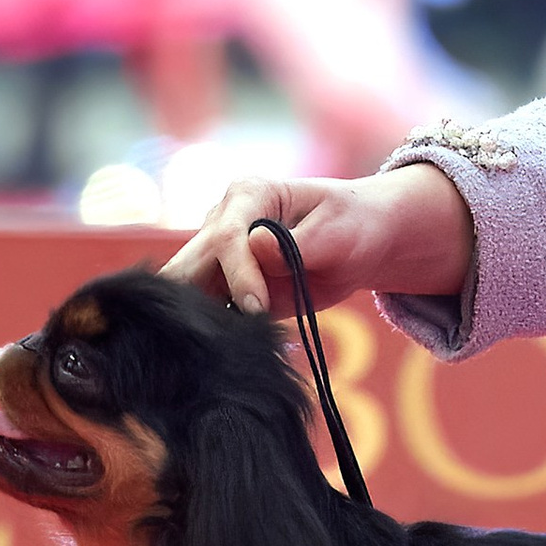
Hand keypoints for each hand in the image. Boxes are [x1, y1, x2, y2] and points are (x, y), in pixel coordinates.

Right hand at [159, 163, 473, 316]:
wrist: (359, 244)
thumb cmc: (352, 226)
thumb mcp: (336, 232)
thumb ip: (299, 243)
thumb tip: (257, 245)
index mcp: (247, 195)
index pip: (226, 237)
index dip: (239, 275)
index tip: (259, 307)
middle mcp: (221, 223)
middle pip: (186, 268)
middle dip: (197, 303)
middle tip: (229, 336)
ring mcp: (218, 258)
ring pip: (186, 296)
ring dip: (202, 323)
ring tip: (232, 346)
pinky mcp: (225, 289)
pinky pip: (207, 315)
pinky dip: (214, 334)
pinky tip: (234, 350)